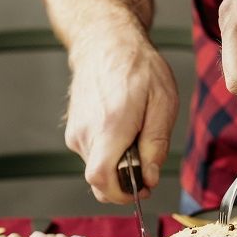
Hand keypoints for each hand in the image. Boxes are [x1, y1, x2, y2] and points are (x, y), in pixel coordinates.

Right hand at [64, 30, 178, 203]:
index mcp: (109, 128)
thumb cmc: (137, 68)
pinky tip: (123, 130)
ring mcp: (75, 132)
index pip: (101, 180)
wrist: (105, 42)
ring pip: (97, 168)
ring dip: (118, 164)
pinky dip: (109, 153)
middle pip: (100, 180)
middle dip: (125, 182)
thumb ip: (156, 145)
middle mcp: (85, 134)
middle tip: (147, 164)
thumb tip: (150, 179)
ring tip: (136, 134)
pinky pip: (92, 154)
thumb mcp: (162, 103)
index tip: (141, 190)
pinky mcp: (73, 130)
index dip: (122, 194)